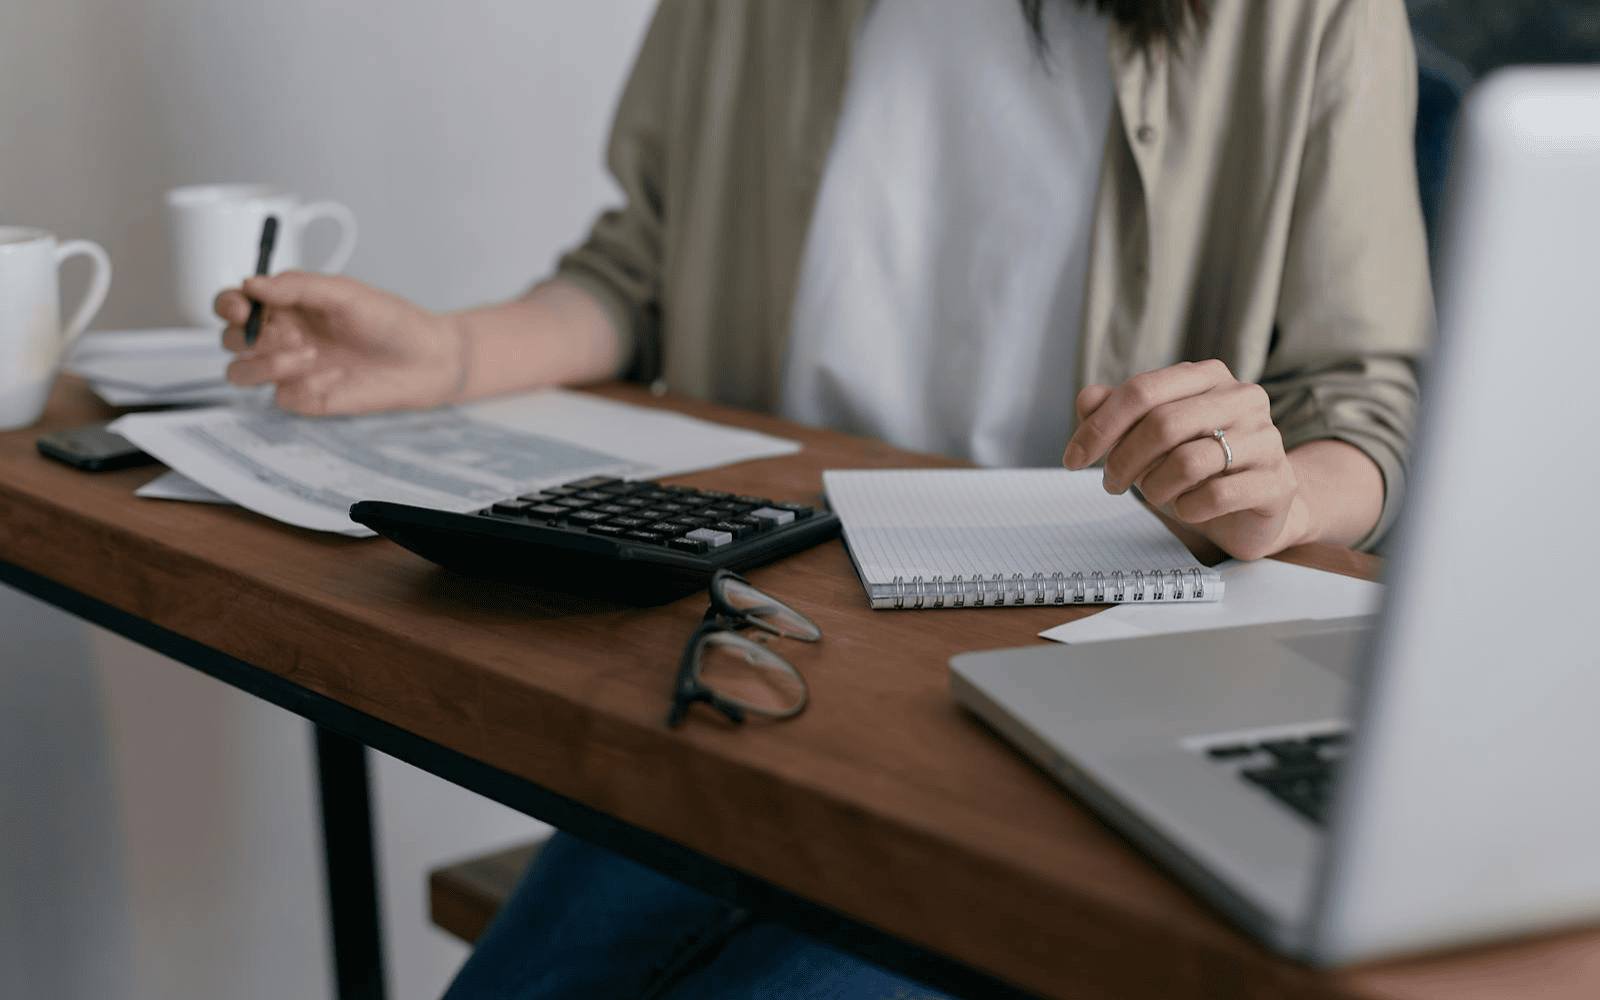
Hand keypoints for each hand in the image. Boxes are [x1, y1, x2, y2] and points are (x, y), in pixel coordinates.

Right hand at [217, 271, 463, 414]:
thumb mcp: (344, 293)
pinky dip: (304, 386)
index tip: (241, 306)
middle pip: (229, 339)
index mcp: (285, 305)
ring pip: (240, 371)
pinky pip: (282, 397)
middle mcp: (281, 337)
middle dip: (246, 336)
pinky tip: (337, 378)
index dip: (228, 305)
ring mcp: (291, 370)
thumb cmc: (390, 321)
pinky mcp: (306, 399)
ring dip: (264, 363)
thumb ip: (297, 286)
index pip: (235, 304)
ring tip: (309, 353)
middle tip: (289, 332)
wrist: (427, 360)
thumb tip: (251, 283)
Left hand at [1061, 360, 1310, 560]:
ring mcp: (1265, 438)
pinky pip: (1216, 496)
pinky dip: (1188, 508)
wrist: (1255, 507)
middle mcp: (1242, 398)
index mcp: (1208, 377)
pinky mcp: (1277, 481)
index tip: (1072, 459)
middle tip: (1111, 484)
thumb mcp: (1151, 437)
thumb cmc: (1197, 466)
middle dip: (1123, 461)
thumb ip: (1118, 414)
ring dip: (1155, 487)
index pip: (1142, 391)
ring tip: (1156, 495)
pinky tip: (1187, 508)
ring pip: (1187, 462)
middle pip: (1162, 424)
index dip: (1099, 427)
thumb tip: (1087, 399)